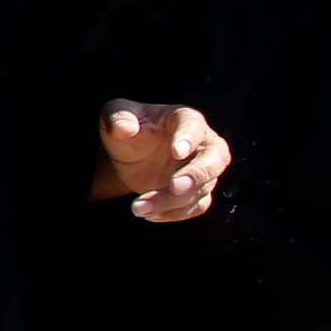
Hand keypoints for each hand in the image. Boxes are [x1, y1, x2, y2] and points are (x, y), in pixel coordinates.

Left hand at [95, 99, 229, 221]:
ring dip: (171, 202)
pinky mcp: (197, 191)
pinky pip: (195, 206)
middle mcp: (202, 143)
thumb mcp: (115, 116)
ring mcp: (202, 169)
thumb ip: (118, 118)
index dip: (188, 138)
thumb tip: (124, 127)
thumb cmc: (127, 129)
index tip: (176, 151)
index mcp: (184, 118)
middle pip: (215, 158)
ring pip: (201, 189)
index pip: (193, 125)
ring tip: (139, 206)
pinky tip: (149, 214)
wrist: (129, 155)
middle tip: (174, 186)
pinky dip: (173, 213)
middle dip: (197, 174)